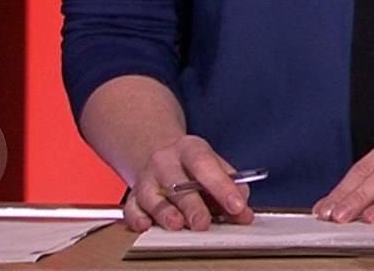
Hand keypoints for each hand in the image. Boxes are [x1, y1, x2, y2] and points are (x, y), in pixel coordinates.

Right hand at [122, 135, 254, 231]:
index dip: (221, 186)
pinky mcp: (132, 196)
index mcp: (190, 148)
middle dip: (192, 205)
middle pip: (177, 183)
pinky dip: (137, 218)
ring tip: (177, 225)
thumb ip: (232, 187)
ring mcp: (146, 178)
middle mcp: (165, 161)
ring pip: (151, 196)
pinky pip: (131, 208)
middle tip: (204, 223)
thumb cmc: (192, 165)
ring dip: (165, 213)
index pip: (205, 164)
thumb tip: (243, 212)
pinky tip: (146, 225)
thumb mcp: (215, 166)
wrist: (159, 154)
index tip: (236, 206)